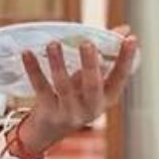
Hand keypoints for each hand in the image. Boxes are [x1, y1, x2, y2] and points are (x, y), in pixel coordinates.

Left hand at [16, 26, 139, 154]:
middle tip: (88, 43)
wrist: (50, 130)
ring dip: (58, 63)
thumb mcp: (92, 79)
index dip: (126, 58)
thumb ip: (105, 54)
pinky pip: (40, 88)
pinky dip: (33, 69)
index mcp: (106, 97)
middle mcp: (91, 107)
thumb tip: (124, 28)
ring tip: (53, 44)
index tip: (131, 39)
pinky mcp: (48, 111)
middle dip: (90, 64)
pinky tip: (27, 53)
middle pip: (92, 86)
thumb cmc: (75, 97)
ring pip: (63, 86)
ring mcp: (69, 112)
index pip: (120, 77)